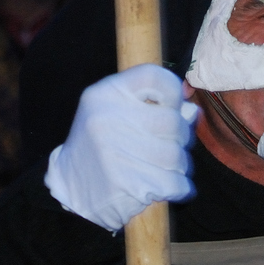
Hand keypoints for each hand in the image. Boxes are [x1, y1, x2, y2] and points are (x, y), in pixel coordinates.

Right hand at [45, 64, 199, 231]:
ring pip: (176, 155)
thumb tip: (193, 111)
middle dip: (181, 137)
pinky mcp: (125, 183)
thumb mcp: (117, 113)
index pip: (152, 76)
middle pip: (173, 121)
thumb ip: (154, 106)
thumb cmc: (102, 146)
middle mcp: (108, 118)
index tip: (173, 107)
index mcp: (105, 94)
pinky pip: (174, 183)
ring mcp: (115, 151)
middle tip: (171, 146)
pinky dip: (180, 188)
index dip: (172, 91)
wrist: (70, 188)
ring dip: (180, 165)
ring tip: (166, 168)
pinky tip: (170, 187)